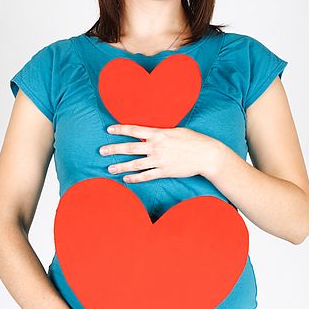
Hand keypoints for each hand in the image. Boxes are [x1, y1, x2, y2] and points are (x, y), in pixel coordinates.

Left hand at [100, 124, 223, 182]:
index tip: (109, 130)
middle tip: (101, 151)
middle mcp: (156, 147)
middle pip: (130, 148)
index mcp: (159, 133)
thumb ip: (161, 133)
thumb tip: (148, 134)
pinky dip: (135, 178)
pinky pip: (147, 176)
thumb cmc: (193, 140)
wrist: (207, 155)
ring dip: (121, 166)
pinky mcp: (165, 171)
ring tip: (110, 168)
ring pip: (135, 164)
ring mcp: (160, 160)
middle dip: (114, 149)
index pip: (134, 130)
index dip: (120, 129)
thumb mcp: (176, 130)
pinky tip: (126, 179)